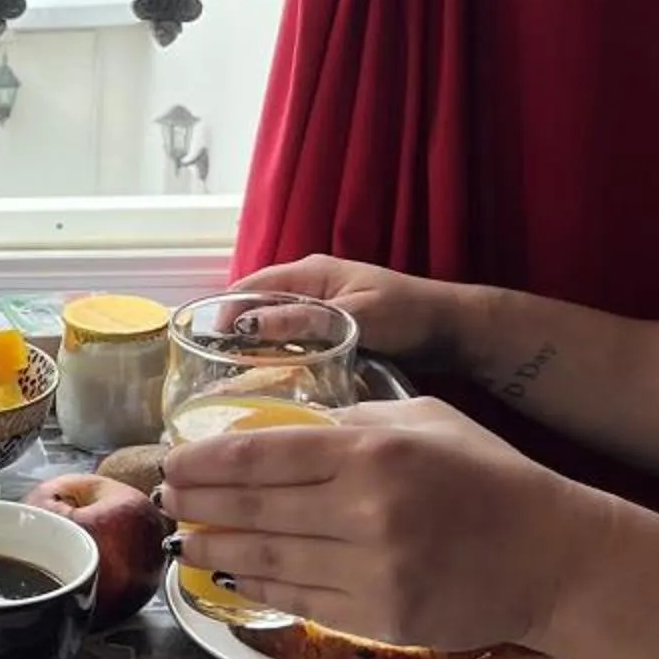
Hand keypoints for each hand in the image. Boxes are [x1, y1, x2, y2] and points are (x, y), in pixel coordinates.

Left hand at [157, 397, 608, 654]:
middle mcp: (365, 512)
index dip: (204, 463)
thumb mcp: (424, 421)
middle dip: (197, 505)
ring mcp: (371, 571)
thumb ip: (354, 425)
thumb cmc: (489, 479)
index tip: (173, 464)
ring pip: (265, 559)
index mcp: (373, 452)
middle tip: (166, 500)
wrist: (554, 556)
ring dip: (213, 548)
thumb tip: (282, 434)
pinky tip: (231, 572)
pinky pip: (297, 600)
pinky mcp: (378, 618)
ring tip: (184, 540)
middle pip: (252, 508)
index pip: (260, 456)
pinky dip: (256, 585)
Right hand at [226, 255, 471, 368]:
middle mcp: (308, 287)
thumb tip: (247, 326)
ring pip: (271, 329)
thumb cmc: (410, 315)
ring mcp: (318, 310)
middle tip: (213, 371)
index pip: (248, 287)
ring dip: (254, 351)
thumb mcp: (355, 316)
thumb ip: (303, 319)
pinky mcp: (329, 333)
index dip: (222, 313)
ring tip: (234, 384)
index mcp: (309, 272)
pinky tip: (271, 386)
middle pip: (254, 308)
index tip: (205, 345)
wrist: (453, 330)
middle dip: (232, 335)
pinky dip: (277, 360)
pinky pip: (291, 344)